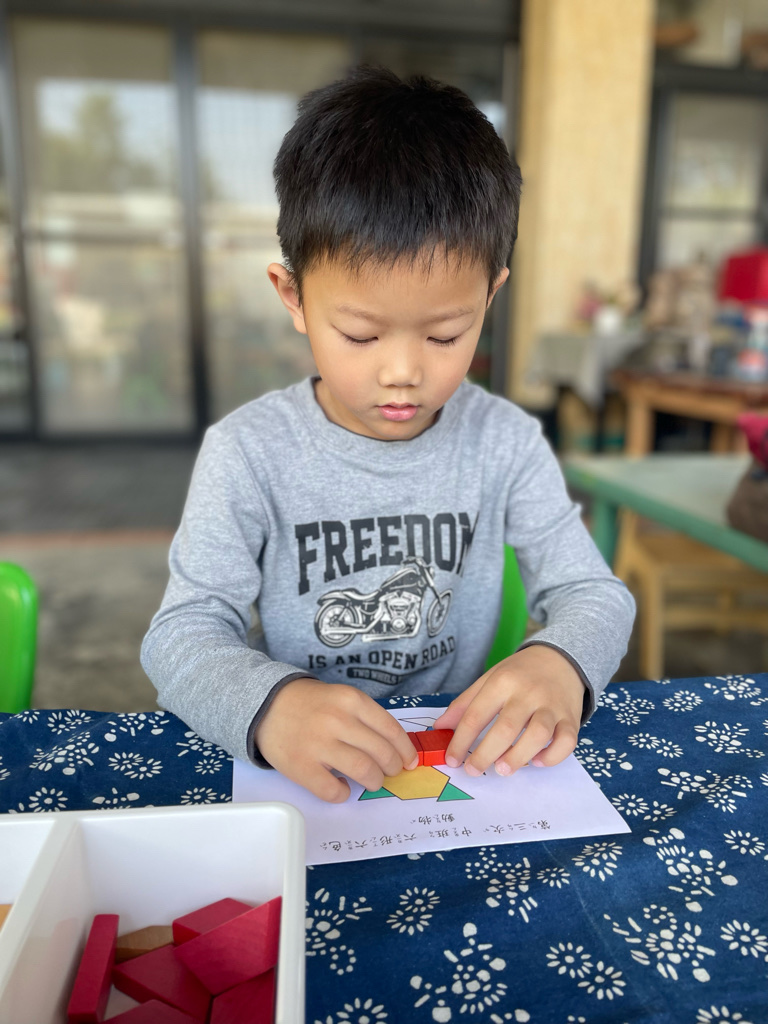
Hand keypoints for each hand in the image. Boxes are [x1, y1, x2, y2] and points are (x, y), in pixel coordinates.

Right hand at [254, 679, 418, 802]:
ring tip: (371, 781)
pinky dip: (343, 794)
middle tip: (390, 772)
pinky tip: (342, 787)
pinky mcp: (301, 766)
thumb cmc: (310, 704)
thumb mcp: (340, 697)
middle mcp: (337, 720)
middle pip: (381, 753)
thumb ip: (365, 718)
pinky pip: (333, 791)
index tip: (409, 761)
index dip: (405, 750)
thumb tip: (395, 748)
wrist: (265, 705)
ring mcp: (318, 744)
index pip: (391, 730)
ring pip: (363, 772)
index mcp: (351, 700)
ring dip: (374, 781)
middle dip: (392, 768)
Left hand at [433, 646, 585, 777]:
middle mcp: (528, 693)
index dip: (460, 740)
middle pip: (506, 728)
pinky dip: (552, 756)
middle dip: (485, 754)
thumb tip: (440, 727)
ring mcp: (551, 706)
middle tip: (473, 769)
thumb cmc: (519, 673)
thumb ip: (465, 704)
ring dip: (518, 756)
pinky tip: (536, 761)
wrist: (560, 659)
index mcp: (502, 682)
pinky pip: (567, 741)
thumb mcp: (489, 679)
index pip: (476, 715)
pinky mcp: (570, 718)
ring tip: (502, 769)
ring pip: (538, 735)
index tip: (452, 759)